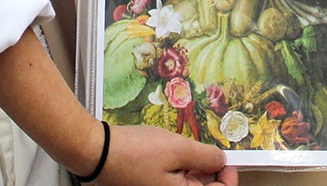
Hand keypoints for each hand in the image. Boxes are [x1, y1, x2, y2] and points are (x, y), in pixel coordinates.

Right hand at [94, 124, 237, 185]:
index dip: (228, 176)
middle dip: (209, 169)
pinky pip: (172, 180)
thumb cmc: (135, 152)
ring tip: (185, 144)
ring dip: (192, 166)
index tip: (228, 158)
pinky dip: (177, 166)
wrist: (98, 152)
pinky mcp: (149, 185)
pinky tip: (170, 149)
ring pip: (187, 183)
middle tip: (206, 146)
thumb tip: (222, 160)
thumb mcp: (177, 148)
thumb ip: (205, 156)